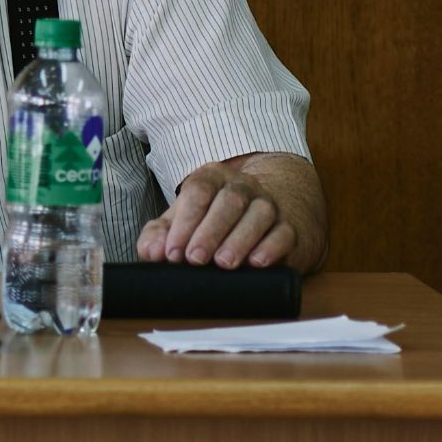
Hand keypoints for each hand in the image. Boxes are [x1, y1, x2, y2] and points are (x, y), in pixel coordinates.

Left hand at [135, 162, 295, 269]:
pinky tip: (257, 262)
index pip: (199, 190)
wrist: (266, 218)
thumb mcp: (182, 224)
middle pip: (229, 200)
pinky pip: (284, 232)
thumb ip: (159, 236)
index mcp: (212, 178)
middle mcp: (243, 187)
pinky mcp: (289, 228)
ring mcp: (269, 205)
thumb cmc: (214, 223)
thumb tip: (152, 252)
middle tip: (195, 259)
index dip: (185, 221)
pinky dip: (271, 247)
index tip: (172, 252)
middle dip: (210, 231)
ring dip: (240, 239)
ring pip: (260, 213)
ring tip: (224, 263)